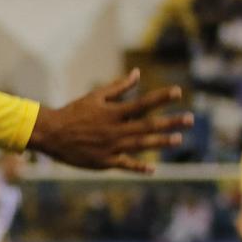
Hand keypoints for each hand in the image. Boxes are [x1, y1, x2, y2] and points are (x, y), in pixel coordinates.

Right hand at [24, 69, 190, 172]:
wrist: (51, 134)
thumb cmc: (74, 112)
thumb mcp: (95, 96)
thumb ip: (118, 87)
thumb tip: (137, 73)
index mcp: (113, 112)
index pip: (142, 103)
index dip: (161, 98)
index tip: (178, 92)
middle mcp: (115, 130)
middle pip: (148, 125)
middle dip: (170, 122)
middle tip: (190, 119)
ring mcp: (111, 147)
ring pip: (141, 145)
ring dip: (161, 142)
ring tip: (178, 139)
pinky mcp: (104, 161)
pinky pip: (125, 164)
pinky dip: (138, 167)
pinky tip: (152, 168)